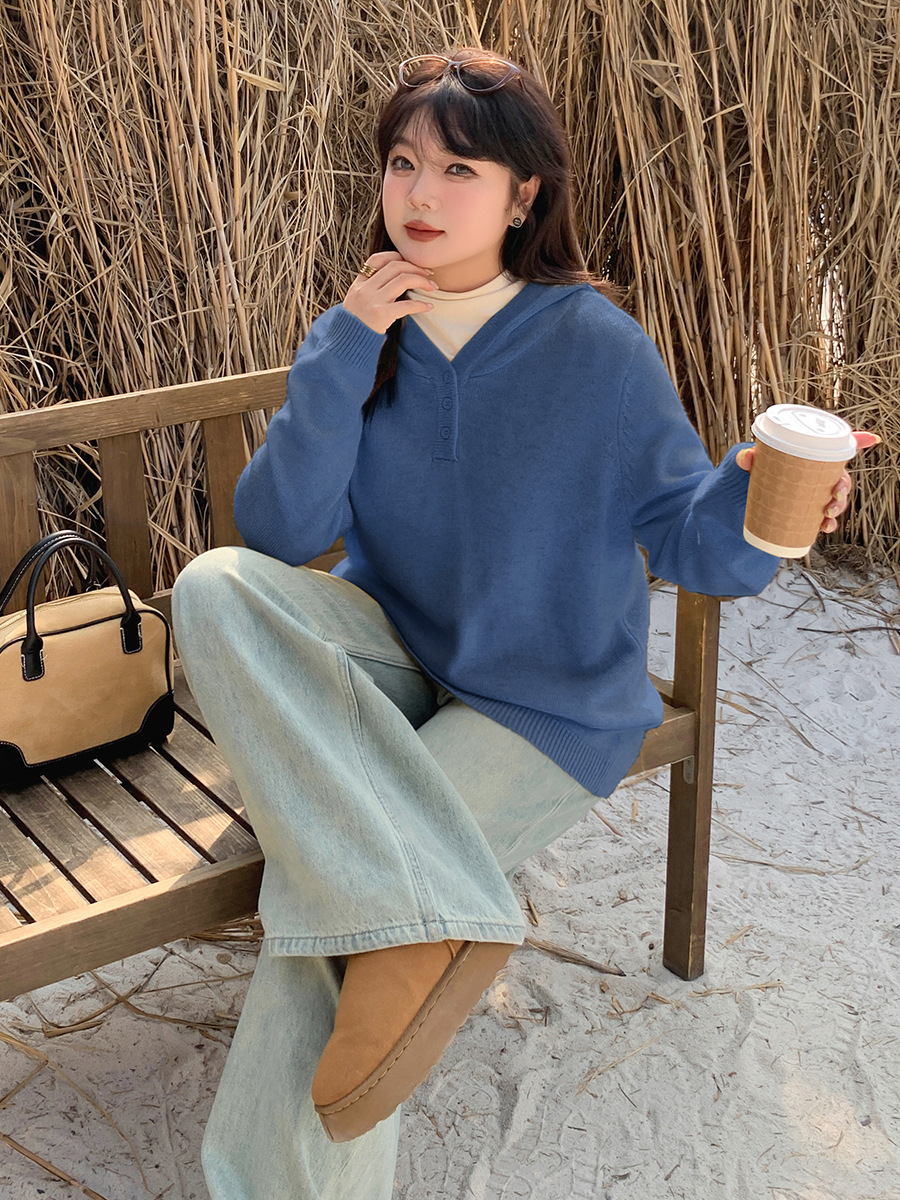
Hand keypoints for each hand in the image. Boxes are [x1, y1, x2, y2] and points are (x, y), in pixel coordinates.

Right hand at [342, 252, 436, 333]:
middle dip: (415, 268)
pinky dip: (421, 305)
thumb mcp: (355, 302)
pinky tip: (428, 306)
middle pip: (395, 267)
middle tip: (428, 274)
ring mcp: (373, 301)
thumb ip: (369, 290)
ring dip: (422, 281)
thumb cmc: (355, 326)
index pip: (377, 259)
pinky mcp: (381, 315)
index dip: (396, 257)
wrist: (346, 344)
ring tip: (432, 287)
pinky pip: (407, 305)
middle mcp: (365, 289)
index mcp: (359, 284)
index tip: (410, 263)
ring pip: (403, 280)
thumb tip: (391, 281)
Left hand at [736, 431, 879, 533]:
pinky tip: (824, 527)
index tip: (870, 439)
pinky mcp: (796, 516)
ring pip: (832, 498)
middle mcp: (803, 477)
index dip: (853, 442)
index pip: (826, 447)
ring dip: (839, 506)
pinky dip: (826, 524)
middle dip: (844, 486)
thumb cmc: (728, 484)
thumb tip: (747, 457)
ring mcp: (801, 498)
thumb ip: (741, 461)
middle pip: (836, 476)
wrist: (717, 513)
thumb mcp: (734, 469)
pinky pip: (819, 519)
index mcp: (795, 459)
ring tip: (827, 514)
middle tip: (834, 496)